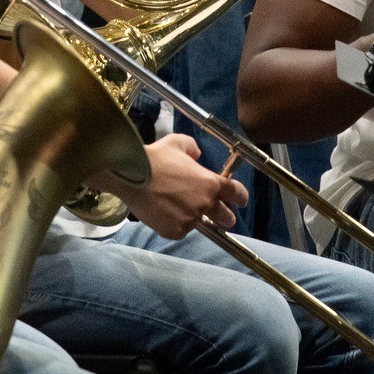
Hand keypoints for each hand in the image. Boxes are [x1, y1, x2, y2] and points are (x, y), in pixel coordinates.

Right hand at [112, 134, 246, 238]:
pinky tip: (162, 212)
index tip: (241, 201)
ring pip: (198, 223)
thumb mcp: (178, 143)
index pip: (236, 193)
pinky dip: (174, 224)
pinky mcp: (175, 231)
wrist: (132, 176)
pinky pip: (180, 230)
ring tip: (175, 207)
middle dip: (226, 217)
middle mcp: (205, 204)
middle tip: (221, 216)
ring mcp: (191, 219)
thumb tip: (196, 155)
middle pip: (226, 217)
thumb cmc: (155, 157)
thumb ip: (192, 147)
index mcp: (210, 183)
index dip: (241, 197)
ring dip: (192, 217)